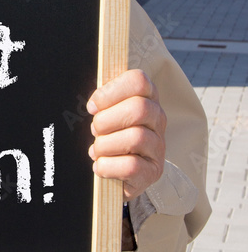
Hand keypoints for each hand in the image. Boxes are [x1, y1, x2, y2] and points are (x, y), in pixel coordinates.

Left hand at [87, 69, 165, 201]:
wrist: (120, 170)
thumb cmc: (110, 134)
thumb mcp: (106, 111)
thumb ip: (103, 100)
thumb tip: (94, 104)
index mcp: (147, 97)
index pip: (139, 80)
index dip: (111, 91)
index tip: (93, 106)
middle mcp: (158, 119)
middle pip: (139, 108)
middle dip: (106, 120)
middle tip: (95, 130)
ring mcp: (159, 146)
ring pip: (135, 137)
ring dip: (105, 145)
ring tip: (98, 150)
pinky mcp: (153, 171)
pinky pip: (131, 166)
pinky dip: (108, 166)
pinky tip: (101, 165)